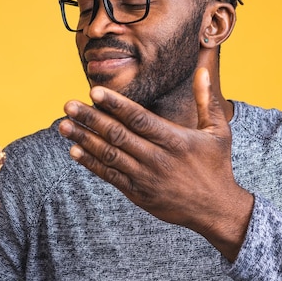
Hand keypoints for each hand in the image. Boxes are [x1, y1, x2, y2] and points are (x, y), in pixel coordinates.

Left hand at [59, 68, 252, 260]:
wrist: (216, 210)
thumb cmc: (216, 166)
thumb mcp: (218, 132)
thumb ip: (207, 100)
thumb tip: (203, 69)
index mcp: (175, 140)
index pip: (139, 118)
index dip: (115, 105)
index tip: (94, 92)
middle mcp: (157, 158)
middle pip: (118, 135)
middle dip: (90, 119)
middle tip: (68, 105)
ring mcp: (145, 177)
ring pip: (109, 155)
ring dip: (84, 139)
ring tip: (63, 126)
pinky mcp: (138, 194)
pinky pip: (110, 176)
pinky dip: (91, 163)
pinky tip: (74, 151)